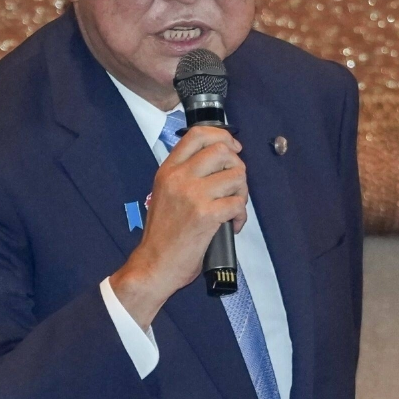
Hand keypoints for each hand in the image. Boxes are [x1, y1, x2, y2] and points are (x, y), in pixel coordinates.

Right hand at [110, 126, 247, 328]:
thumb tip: (220, 160)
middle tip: (235, 184)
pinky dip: (241, 215)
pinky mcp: (206, 215)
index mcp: (168, 169)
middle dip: (237, 165)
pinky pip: (238, 203)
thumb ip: (185, 174)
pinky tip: (232, 224)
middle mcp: (179, 177)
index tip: (233, 148)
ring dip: (242, 191)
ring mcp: (192, 195)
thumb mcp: (165, 192)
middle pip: (222, 150)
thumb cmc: (163, 233)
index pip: (198, 135)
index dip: (222, 136)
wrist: (155, 263)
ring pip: (236, 175)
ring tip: (234, 206)